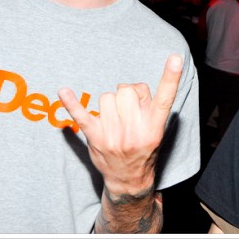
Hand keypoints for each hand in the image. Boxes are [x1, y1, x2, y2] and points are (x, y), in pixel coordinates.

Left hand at [58, 54, 182, 195]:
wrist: (129, 180)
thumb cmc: (144, 148)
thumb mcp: (157, 129)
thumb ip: (149, 105)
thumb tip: (134, 89)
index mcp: (154, 126)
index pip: (165, 98)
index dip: (171, 77)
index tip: (175, 58)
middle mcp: (135, 130)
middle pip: (127, 90)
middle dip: (128, 94)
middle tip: (130, 110)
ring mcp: (113, 135)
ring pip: (107, 97)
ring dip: (111, 103)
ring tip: (116, 119)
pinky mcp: (95, 137)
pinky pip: (81, 115)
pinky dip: (71, 103)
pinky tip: (63, 91)